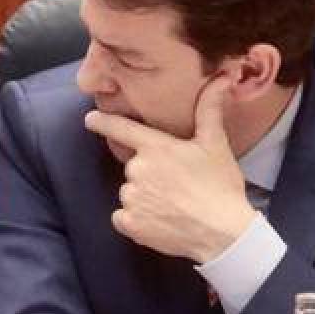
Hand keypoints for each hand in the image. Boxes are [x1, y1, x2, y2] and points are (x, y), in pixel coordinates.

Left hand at [83, 75, 254, 262]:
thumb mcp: (216, 144)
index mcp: (155, 147)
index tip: (90, 119)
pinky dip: (136, 220)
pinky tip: (159, 221)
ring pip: (130, 192)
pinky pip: (123, 217)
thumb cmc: (220, 187)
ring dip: (144, 197)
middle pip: (133, 166)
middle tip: (176, 184)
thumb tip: (221, 78)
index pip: (120, 128)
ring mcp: (131, 198)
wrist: (224, 234)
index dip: (103, 122)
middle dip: (149, 173)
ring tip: (172, 205)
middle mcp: (137, 170)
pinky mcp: (130, 224)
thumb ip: (209, 109)